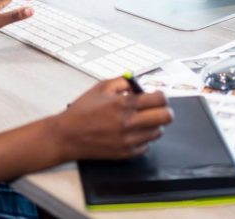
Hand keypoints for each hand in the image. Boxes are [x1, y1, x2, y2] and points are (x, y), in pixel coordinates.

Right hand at [48, 79, 172, 161]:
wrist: (67, 135)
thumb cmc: (82, 111)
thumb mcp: (101, 87)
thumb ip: (124, 82)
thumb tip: (142, 84)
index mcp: (123, 104)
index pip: (159, 99)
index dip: (161, 96)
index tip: (157, 96)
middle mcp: (129, 123)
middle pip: (166, 117)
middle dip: (164, 110)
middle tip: (156, 108)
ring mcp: (129, 140)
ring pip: (158, 132)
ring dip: (152, 124)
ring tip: (139, 119)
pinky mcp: (126, 153)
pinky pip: (147, 145)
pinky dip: (143, 138)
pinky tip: (131, 132)